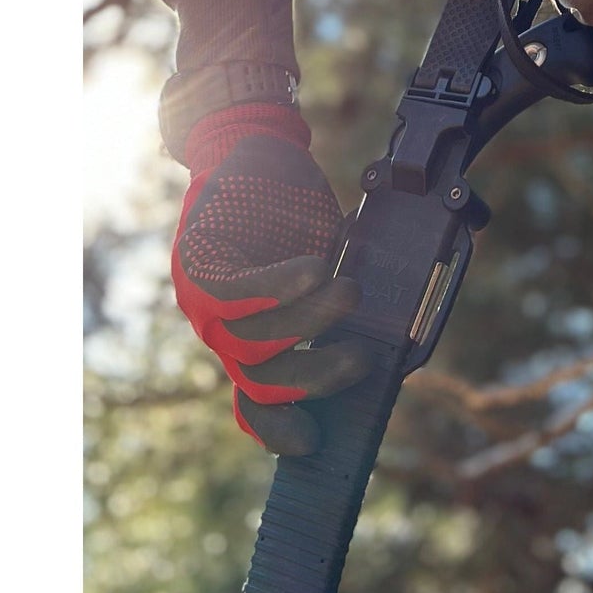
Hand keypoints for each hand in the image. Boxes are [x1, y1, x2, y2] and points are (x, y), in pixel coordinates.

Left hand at [170, 104, 370, 454]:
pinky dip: (278, 285)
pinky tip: (314, 269)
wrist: (255, 149)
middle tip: (360, 361)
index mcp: (249, 341)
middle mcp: (220, 330)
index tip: (314, 443)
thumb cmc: (294, 214)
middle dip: (314, 380)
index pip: (255, 403)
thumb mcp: (324, 271)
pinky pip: (235, 289)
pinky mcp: (200, 259)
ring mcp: (204, 298)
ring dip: (308, 322)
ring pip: (252, 340)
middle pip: (261, 378)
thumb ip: (337, 312)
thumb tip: (392, 347)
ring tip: (350, 294)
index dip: (279, 430)